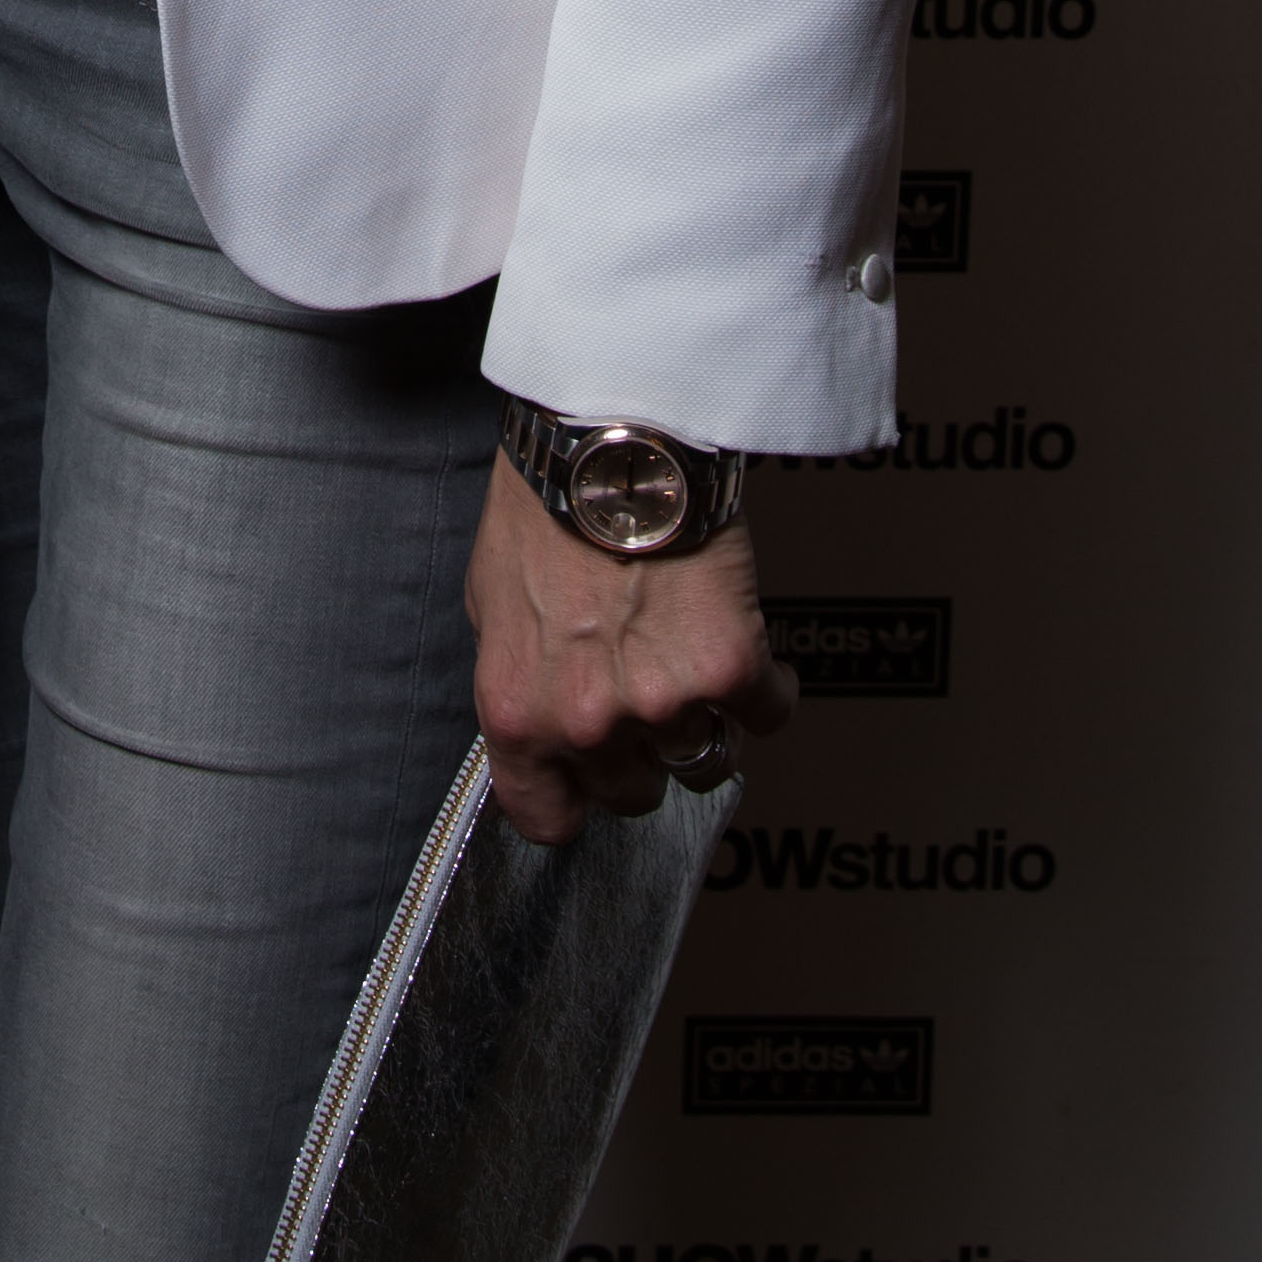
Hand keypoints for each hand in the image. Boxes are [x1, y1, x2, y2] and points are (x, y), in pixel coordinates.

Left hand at [464, 451, 794, 845]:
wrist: (605, 441)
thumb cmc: (542, 506)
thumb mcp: (492, 601)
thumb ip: (518, 676)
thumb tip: (539, 713)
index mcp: (518, 713)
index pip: (547, 820)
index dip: (575, 802)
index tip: (591, 784)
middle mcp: (587, 724)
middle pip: (634, 793)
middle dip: (642, 753)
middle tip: (647, 697)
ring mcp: (661, 703)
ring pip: (703, 761)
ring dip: (705, 724)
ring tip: (696, 671)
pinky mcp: (728, 669)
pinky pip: (767, 714)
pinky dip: (769, 690)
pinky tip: (754, 655)